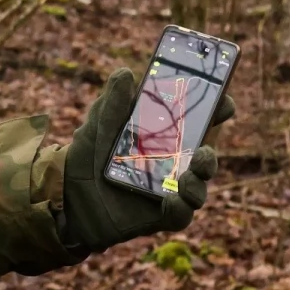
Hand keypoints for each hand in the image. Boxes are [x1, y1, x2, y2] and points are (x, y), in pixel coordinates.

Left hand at [60, 68, 235, 254]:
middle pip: (206, 156)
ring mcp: (169, 189)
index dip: (218, 110)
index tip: (224, 101)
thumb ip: (112, 103)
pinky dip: (181, 207)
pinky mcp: (159, 215)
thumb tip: (126, 73)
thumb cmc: (87, 156)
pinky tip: (172, 200)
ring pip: (199, 187)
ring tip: (190, 175)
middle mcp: (174, 161)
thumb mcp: (98, 126)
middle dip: (211, 152)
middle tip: (203, 149)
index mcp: (166, 134)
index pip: (201, 121)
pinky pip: (181, 214)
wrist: (65, 198)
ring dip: (201, 180)